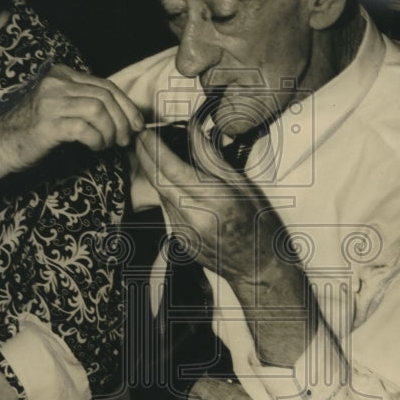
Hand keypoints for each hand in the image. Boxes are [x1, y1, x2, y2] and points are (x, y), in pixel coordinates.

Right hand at [0, 64, 144, 172]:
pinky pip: (85, 128)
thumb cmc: (35, 131)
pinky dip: (96, 140)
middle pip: (105, 96)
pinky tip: (94, 147)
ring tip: (106, 145)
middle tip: (125, 140)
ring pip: (98, 110)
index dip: (127, 106)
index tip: (137, 124)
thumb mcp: (63, 108)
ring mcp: (50, 102)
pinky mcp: (47, 124)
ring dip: (110, 131)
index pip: (105, 85)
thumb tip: (127, 119)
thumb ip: (88, 104)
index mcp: (62, 75)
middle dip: (123, 121)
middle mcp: (56, 83)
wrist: (0, 145)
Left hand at [135, 125, 263, 283]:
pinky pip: (167, 210)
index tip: (147, 133)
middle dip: (145, 157)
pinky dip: (168, 194)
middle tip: (141, 138)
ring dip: (156, 175)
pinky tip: (176, 185)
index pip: (173, 169)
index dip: (155, 148)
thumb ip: (213, 159)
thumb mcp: (244, 186)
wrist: (257, 266)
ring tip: (157, 156)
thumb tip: (193, 133)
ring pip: (161, 195)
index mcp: (214, 201)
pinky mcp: (179, 241)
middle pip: (158, 181)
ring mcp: (184, 232)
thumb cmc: (259, 225)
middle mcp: (194, 218)